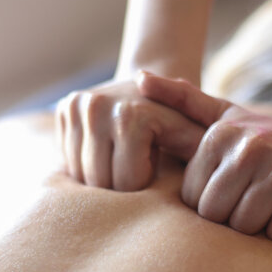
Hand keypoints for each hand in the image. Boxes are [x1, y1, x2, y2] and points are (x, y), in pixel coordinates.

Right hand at [55, 77, 205, 190]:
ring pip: (80, 174)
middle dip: (121, 184)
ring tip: (124, 158)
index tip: (156, 167)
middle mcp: (97, 107)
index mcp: (130, 117)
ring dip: (102, 177)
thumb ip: (203, 157)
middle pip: (100, 181)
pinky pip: (68, 160)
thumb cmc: (182, 122)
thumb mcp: (197, 138)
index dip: (143, 183)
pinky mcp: (64, 108)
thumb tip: (206, 184)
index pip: (127, 183)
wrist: (156, 86)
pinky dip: (86, 164)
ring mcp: (77, 105)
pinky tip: (107, 152)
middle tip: (138, 166)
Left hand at [137, 72, 271, 241]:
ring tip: (267, 202)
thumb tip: (139, 77)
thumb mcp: (220, 114)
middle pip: (215, 215)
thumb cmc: (261, 134)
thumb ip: (179, 99)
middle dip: (228, 216)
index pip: (192, 199)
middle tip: (247, 199)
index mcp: (219, 136)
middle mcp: (249, 149)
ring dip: (255, 224)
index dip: (208, 202)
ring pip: (245, 227)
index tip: (227, 188)